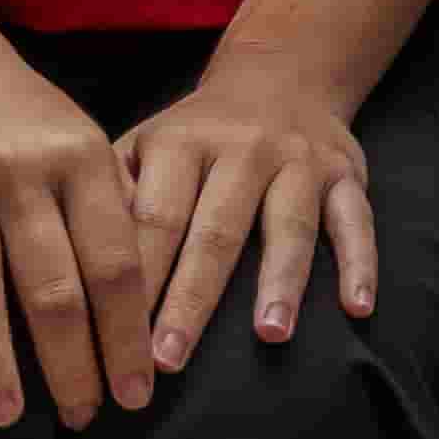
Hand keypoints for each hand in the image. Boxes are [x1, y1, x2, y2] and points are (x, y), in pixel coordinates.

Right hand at [0, 49, 160, 429]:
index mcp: (84, 164)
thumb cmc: (32, 130)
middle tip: (82, 419)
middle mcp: (23, 171)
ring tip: (6, 415)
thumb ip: (119, 217)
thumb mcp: (90, 154)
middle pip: (52, 283)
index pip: (116, 264)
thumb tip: (159, 309)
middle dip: (71, 360)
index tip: (137, 395)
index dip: (127, 334)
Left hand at [122, 70, 378, 370]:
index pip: (154, 220)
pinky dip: (360, 263)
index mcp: (182, 143)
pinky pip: (356, 220)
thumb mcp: (143, 146)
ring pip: (290, 226)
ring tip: (269, 335)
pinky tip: (357, 308)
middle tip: (169, 361)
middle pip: (216, 231)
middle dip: (191, 299)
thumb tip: (78, 271)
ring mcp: (299, 161)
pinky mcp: (345, 173)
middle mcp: (243, 149)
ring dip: (280, 282)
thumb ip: (115, 197)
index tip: (114, 342)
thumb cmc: (193, 137)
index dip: (135, 281)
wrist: (279, 77)